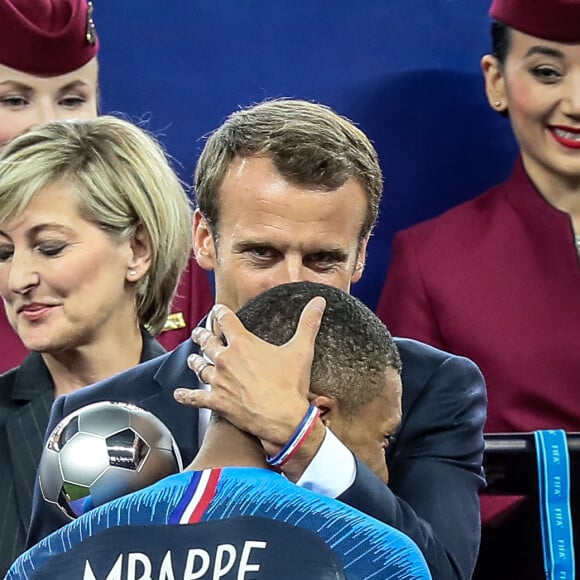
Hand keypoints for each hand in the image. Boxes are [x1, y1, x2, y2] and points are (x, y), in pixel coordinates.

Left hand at [174, 296, 325, 455]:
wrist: (283, 419)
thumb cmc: (291, 385)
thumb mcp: (301, 350)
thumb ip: (309, 323)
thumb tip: (319, 301)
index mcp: (242, 343)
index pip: (225, 320)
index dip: (220, 313)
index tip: (218, 310)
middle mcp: (225, 359)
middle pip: (207, 341)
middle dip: (203, 335)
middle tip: (199, 333)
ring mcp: (218, 381)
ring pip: (200, 367)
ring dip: (195, 361)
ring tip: (192, 358)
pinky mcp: (217, 402)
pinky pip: (196, 398)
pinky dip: (186, 396)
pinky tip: (178, 395)